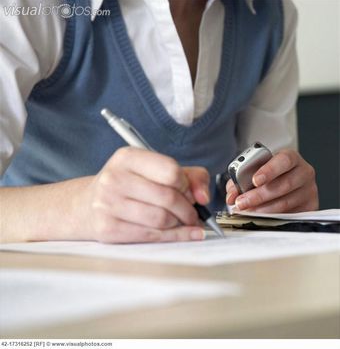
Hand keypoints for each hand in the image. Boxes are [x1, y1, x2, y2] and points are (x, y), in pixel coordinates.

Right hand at [81, 147, 209, 242]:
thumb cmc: (127, 186)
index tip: (189, 193)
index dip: (187, 185)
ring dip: (180, 224)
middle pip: (168, 198)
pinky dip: (174, 237)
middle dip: (188, 210)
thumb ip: (189, 176)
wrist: (86, 205)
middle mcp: (114, 178)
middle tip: (193, 214)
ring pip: (162, 219)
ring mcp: (108, 204)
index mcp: (127, 157)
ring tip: (183, 222)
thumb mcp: (153, 171)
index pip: (171, 171)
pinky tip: (183, 233)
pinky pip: (151, 236)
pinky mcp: (108, 228)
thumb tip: (203, 197)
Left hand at [226, 149, 318, 212]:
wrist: (283, 182)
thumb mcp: (253, 171)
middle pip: (283, 185)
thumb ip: (239, 180)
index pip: (283, 161)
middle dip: (258, 196)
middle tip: (242, 202)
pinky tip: (260, 218)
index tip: (255, 180)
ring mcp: (309, 191)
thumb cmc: (267, 175)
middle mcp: (303, 173)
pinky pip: (290, 215)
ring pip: (285, 203)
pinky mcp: (309, 207)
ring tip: (246, 211)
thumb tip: (231, 197)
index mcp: (290, 158)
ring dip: (262, 209)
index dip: (269, 170)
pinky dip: (272, 218)